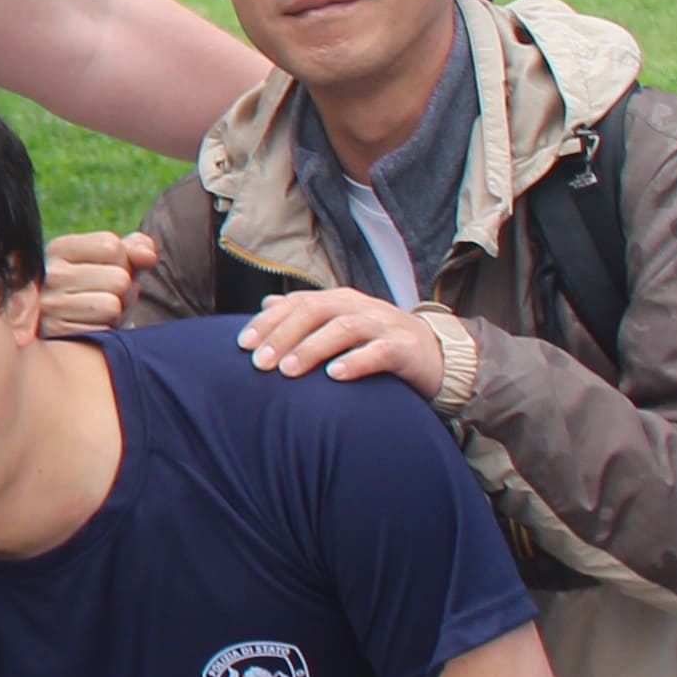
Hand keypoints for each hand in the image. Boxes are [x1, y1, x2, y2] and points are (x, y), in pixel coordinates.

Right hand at [40, 225, 152, 335]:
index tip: (107, 270)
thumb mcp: (112, 261)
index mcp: (59, 248)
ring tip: (100, 314)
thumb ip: (135, 248)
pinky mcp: (58, 334)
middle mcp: (50, 274)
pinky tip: (91, 328)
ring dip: (116, 313)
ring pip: (113, 306)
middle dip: (122, 291)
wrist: (65, 334)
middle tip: (105, 297)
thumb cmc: (95, 289)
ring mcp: (50, 305)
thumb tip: (148, 255)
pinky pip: (104, 331)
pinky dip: (105, 332)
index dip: (122, 261)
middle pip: (118, 278)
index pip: (112, 246)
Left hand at [238, 284, 434, 384]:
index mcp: (337, 300)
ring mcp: (383, 324)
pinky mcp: (405, 348)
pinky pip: (379, 351)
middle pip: (314, 310)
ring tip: (288, 371)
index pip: (296, 303)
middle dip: (283, 336)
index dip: (267, 322)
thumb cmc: (376, 342)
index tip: (242, 346)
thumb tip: (266, 304)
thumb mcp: (339, 324)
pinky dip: (355, 362)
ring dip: (312, 349)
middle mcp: (358, 307)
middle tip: (260, 363)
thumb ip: (304, 315)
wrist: (434, 354)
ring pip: (343, 328)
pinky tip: (335, 376)